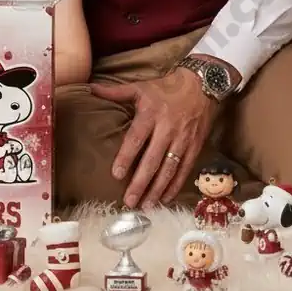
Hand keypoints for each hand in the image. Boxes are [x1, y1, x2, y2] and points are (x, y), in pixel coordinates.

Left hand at [91, 67, 219, 209]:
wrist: (201, 85)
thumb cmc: (165, 88)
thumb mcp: (140, 87)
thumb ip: (115, 92)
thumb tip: (90, 88)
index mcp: (150, 114)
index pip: (136, 139)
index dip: (126, 157)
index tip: (116, 174)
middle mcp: (167, 129)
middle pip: (153, 160)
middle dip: (141, 182)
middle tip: (130, 201)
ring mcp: (182, 139)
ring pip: (169, 169)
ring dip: (157, 189)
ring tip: (146, 205)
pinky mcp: (195, 146)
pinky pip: (184, 169)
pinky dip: (176, 185)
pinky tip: (166, 198)